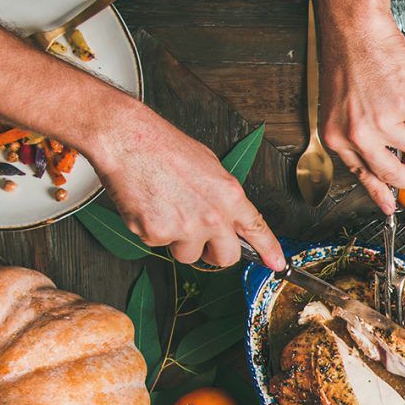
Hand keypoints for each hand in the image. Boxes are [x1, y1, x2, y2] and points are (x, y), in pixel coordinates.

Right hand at [93, 107, 283, 269]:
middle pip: (225, 258)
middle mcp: (212, 217)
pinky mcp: (157, 234)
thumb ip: (223, 196)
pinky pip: (159, 245)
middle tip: (201, 238)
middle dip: (214, 253)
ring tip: (166, 208)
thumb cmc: (164, 147)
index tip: (277, 265)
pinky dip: (152, 230)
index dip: (269, 251)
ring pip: (188, 255)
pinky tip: (148, 205)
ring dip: (179, 241)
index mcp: (229, 196)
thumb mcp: (209, 166)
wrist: (128, 140)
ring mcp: (185, 228)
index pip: (257, 230)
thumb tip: (228, 216)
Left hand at [319, 15, 404, 210]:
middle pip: (393, 173)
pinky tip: (396, 83)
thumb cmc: (346, 60)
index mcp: (336, 137)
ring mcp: (381, 123)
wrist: (354, 29)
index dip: (380, 194)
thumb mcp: (340, 106)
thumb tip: (383, 159)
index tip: (389, 208)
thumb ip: (358, 136)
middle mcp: (357, 135)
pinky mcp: (402, 107)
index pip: (362, 175)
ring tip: (392, 98)